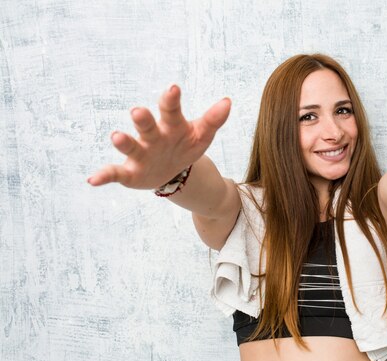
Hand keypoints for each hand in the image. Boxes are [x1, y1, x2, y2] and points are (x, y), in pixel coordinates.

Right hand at [88, 85, 230, 188]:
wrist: (174, 170)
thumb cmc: (186, 145)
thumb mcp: (202, 135)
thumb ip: (213, 120)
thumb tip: (228, 101)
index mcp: (171, 125)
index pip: (171, 110)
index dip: (171, 100)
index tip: (174, 89)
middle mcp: (152, 136)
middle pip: (147, 126)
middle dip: (143, 119)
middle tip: (138, 111)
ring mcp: (139, 153)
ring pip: (130, 146)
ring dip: (123, 142)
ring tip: (116, 137)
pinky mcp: (130, 172)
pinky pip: (115, 173)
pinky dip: (104, 176)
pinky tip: (93, 180)